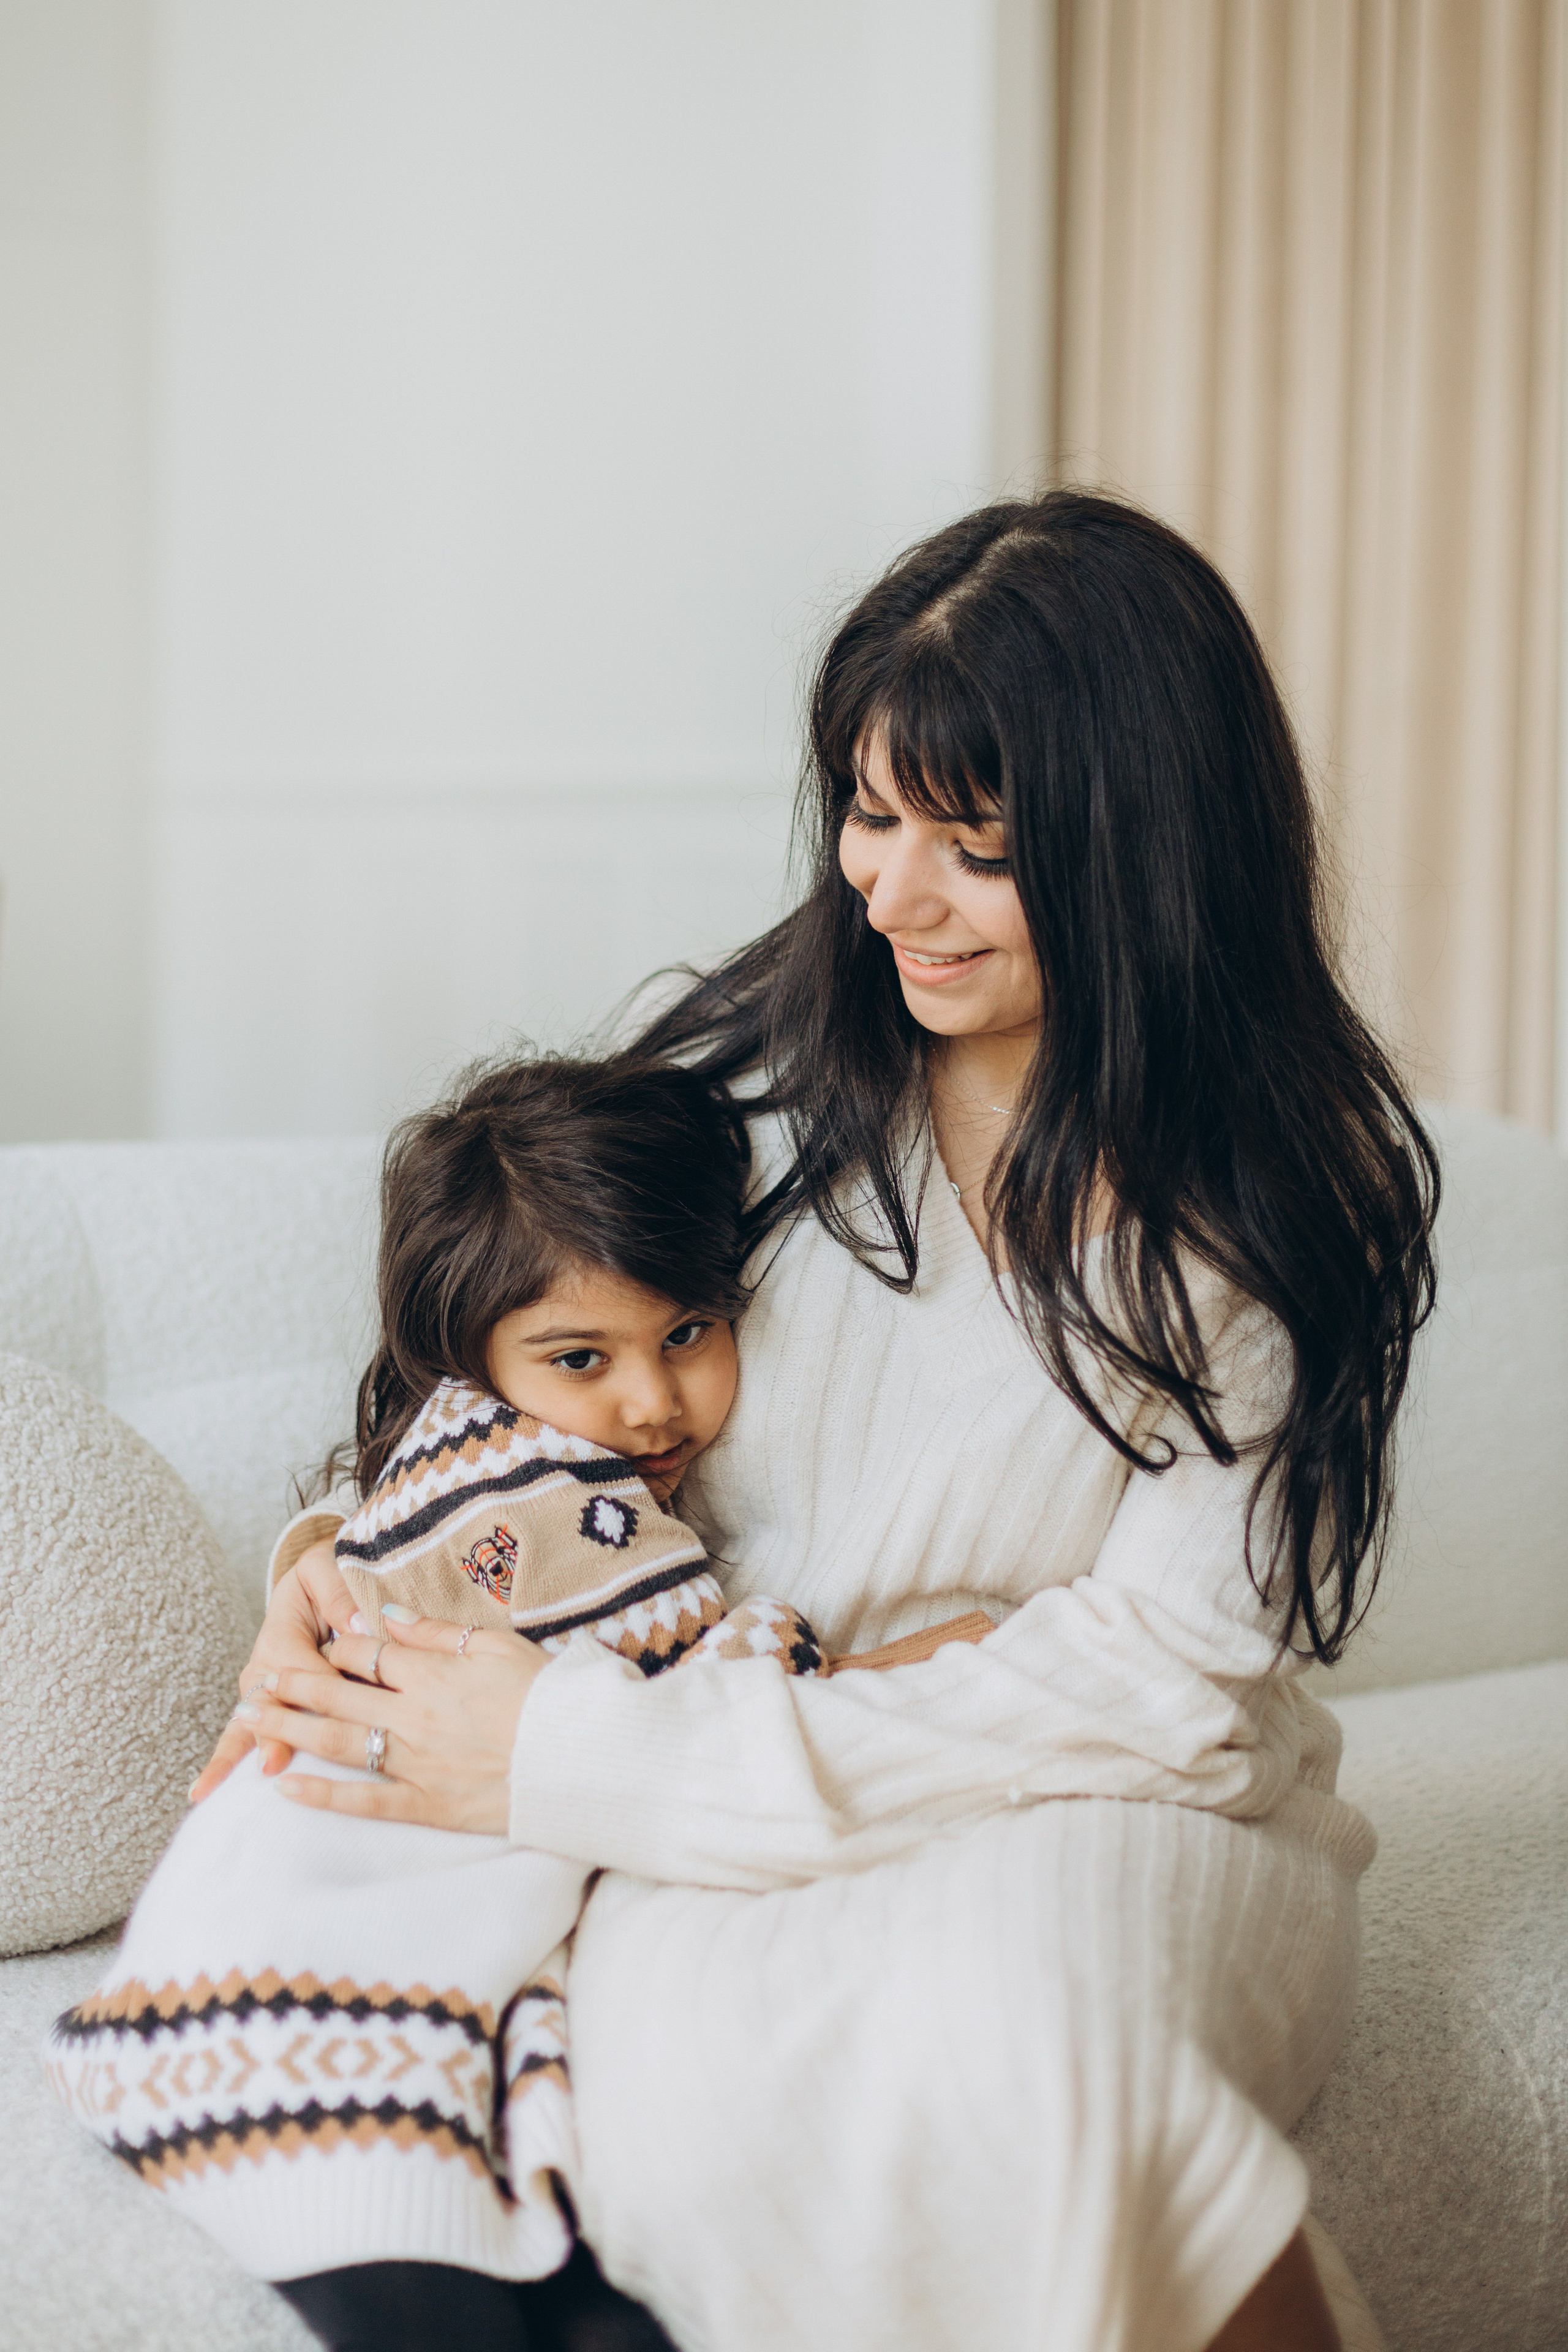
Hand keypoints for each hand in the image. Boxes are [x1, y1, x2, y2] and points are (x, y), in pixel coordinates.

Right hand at [189, 1539, 360, 1800]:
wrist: (315, 1582)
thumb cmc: (325, 1577)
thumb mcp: (328, 1568)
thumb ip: (337, 1592)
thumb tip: (356, 1626)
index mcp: (281, 1633)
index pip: (304, 1670)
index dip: (317, 1688)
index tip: (328, 1708)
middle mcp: (264, 1667)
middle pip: (267, 1705)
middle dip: (270, 1735)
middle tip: (270, 1764)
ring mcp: (258, 1691)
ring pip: (245, 1727)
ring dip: (236, 1756)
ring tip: (211, 1789)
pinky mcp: (262, 1707)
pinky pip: (242, 1736)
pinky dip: (224, 1762)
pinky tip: (205, 1792)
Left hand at [231, 1612, 550, 1834]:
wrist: (580, 1758)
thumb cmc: (548, 1696)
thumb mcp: (500, 1646)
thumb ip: (440, 1633)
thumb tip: (390, 1616)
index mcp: (434, 1672)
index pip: (367, 1653)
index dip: (336, 1647)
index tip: (316, 1644)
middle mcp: (415, 1715)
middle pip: (338, 1694)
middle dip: (291, 1686)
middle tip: (255, 1683)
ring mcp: (417, 1762)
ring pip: (339, 1742)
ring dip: (291, 1730)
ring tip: (252, 1723)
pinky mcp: (427, 1804)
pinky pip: (364, 1800)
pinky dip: (323, 1795)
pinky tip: (286, 1788)